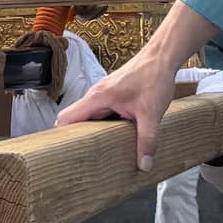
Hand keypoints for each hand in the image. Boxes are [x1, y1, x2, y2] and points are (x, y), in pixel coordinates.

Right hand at [55, 44, 176, 171]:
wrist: (162, 57)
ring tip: (95, 156)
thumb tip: (144, 165)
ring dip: (91, 134)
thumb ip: (147, 140)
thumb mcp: (151, 113)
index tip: (63, 155)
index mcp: (97, 98)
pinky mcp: (113, 97)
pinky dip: (102, 128)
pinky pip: (100, 115)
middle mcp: (96, 96)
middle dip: (76, 140)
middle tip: (80, 162)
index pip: (66, 118)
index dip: (61, 137)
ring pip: (89, 119)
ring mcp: (104, 96)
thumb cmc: (153, 77)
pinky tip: (112, 140)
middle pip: (75, 121)